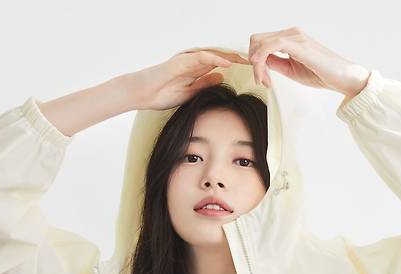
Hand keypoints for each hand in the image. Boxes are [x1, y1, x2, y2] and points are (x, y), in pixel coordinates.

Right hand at [128, 47, 251, 111]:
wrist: (141, 93)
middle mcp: (194, 60)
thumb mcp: (190, 92)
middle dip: (240, 60)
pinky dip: (216, 59)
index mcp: (197, 68)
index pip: (222, 64)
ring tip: (249, 61)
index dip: (238, 67)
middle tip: (258, 64)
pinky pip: (201, 57)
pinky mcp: (181, 61)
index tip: (253, 73)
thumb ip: (205, 83)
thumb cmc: (161, 93)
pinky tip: (228, 63)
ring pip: (215, 54)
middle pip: (222, 56)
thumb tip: (222, 78)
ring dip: (232, 57)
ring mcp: (188, 59)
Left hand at [247, 27, 370, 97]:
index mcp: (290, 38)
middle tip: (262, 81)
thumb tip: (260, 61)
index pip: (261, 41)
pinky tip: (263, 73)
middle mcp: (291, 33)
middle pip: (257, 39)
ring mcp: (295, 36)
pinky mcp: (298, 44)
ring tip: (264, 81)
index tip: (262, 79)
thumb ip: (275, 62)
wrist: (341, 77)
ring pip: (261, 42)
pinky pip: (270, 45)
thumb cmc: (320, 74)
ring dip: (256, 64)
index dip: (255, 60)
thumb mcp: (290, 69)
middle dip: (253, 62)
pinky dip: (261, 59)